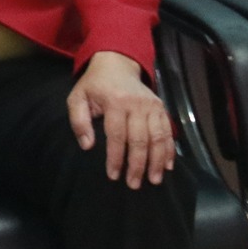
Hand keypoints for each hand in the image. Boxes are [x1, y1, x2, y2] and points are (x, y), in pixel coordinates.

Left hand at [68, 51, 174, 187]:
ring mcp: (152, 106)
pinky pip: (168, 131)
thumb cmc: (94, 85)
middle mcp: (137, 104)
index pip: (117, 135)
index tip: (113, 175)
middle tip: (134, 184)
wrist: (116, 64)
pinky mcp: (161, 107)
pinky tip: (167, 166)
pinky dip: (169, 149)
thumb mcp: (77, 98)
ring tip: (154, 180)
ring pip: (158, 138)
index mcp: (115, 101)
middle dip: (137, 165)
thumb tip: (87, 146)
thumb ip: (78, 121)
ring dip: (157, 161)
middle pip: (140, 140)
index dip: (116, 157)